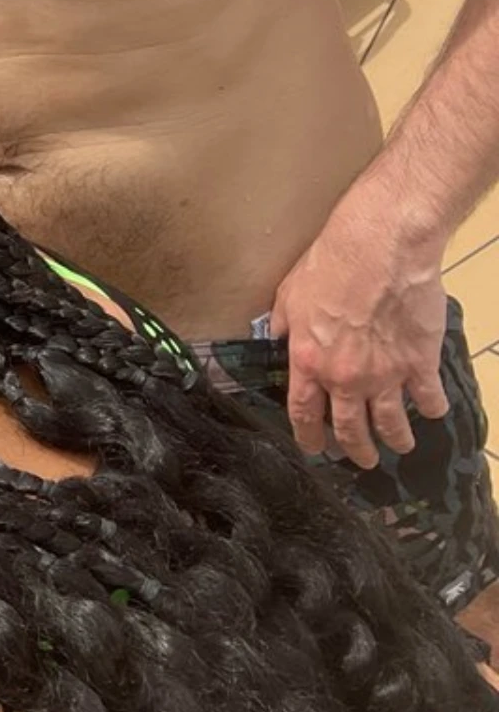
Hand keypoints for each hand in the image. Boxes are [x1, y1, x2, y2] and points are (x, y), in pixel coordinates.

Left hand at [269, 201, 449, 468]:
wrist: (380, 250)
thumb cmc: (330, 266)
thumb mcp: (289, 295)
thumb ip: (284, 325)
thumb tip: (279, 339)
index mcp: (308, 363)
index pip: (303, 413)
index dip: (309, 437)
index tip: (315, 450)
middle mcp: (346, 379)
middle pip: (349, 428)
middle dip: (355, 450)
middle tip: (362, 460)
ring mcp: (386, 375)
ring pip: (391, 423)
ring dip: (396, 439)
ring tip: (401, 445)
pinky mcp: (420, 363)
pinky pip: (429, 398)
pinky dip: (432, 408)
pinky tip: (432, 411)